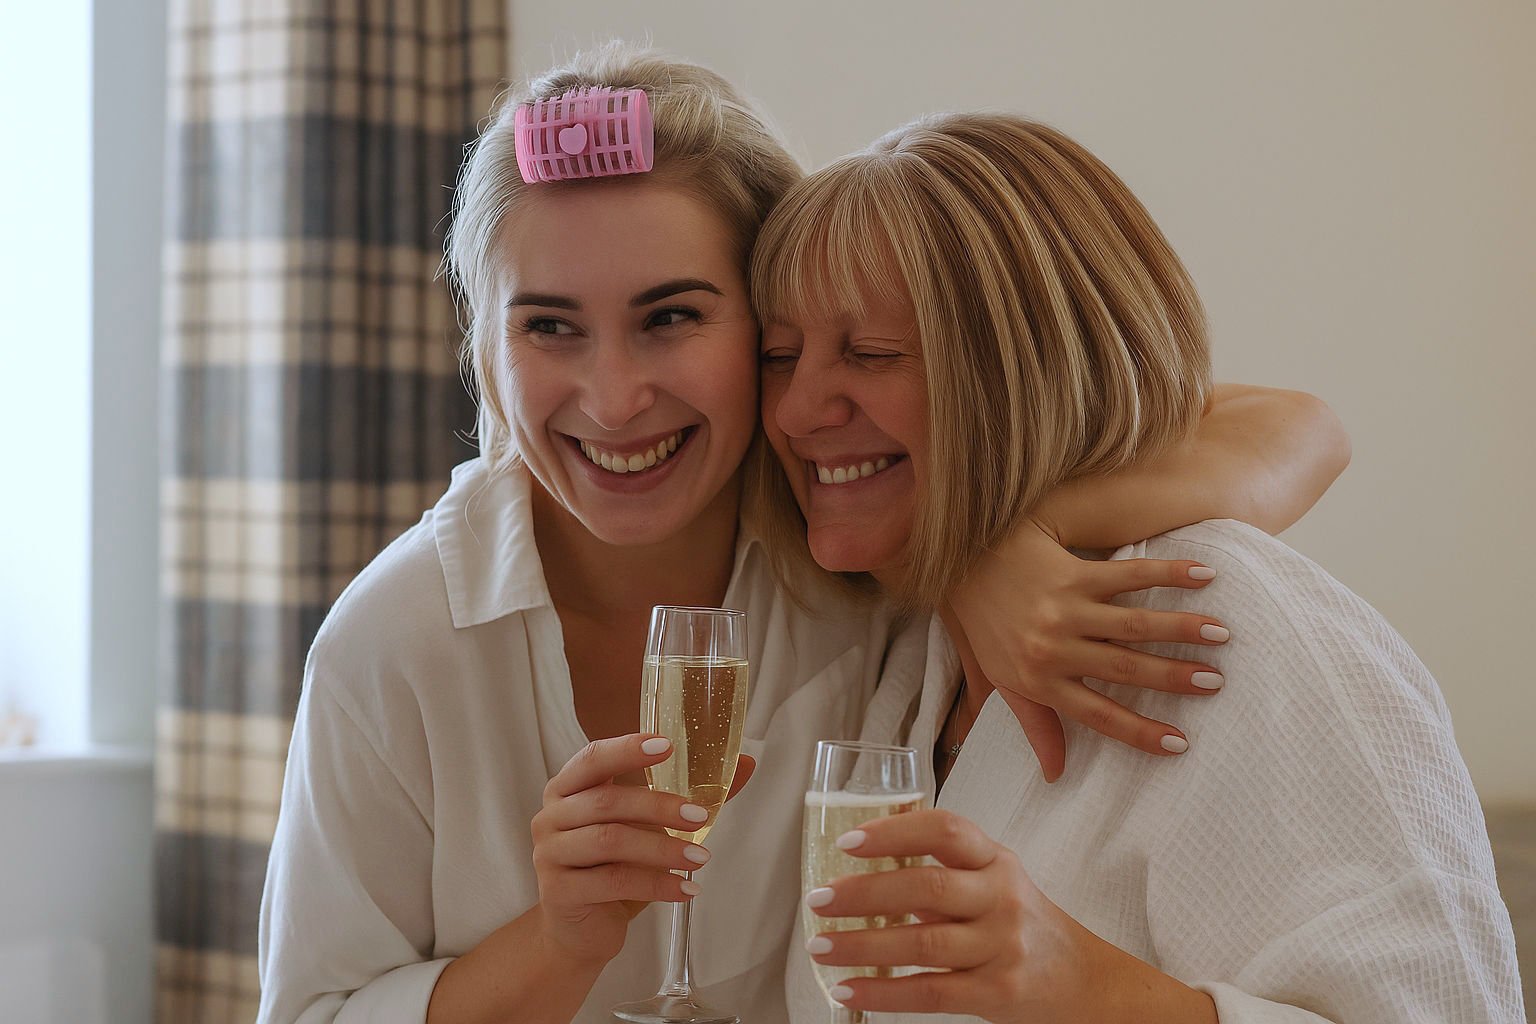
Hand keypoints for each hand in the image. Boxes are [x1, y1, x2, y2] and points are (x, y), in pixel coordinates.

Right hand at [530, 734, 754, 965]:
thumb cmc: (613, 868)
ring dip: (662, 849)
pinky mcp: (558, 891)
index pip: (593, 758)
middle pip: (607, 802)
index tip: (666, 746)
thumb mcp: (647, 828)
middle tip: (702, 817)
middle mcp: (551, 816)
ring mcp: (550, 854)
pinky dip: (656, 885)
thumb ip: (689, 796)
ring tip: (701, 859)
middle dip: (659, 806)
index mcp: (568, 788)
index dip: (626, 749)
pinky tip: (685, 890)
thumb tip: (745, 765)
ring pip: (611, 841)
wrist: (579, 931)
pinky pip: (613, 882)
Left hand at [804, 809, 1214, 1023]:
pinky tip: (848, 990)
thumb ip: (941, 866)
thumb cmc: (1022, 921)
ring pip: (923, 944)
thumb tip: (863, 858)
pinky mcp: (999, 992)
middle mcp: (1001, 897)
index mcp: (994, 859)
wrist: (1084, 979)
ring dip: (862, 946)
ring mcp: (1002, 946)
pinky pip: (931, 993)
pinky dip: (884, 993)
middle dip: (865, 894)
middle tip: (819, 899)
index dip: (895, 831)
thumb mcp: (993, 878)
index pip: (945, 830)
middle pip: (927, 887)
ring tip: (821, 946)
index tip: (848, 841)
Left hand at [948, 515, 1229, 779]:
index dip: (1139, 731)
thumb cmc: (987, 627)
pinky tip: (1204, 575)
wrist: (963, 563)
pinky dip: (1167, 574)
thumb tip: (1055, 774)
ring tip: (1221, 634)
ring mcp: (1064, 608)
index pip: (1097, 714)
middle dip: (1173, 677)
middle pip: (1124, 668)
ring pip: (1132, 623)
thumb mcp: (1004, 680)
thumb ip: (1035, 724)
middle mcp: (1052, 647)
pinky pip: (1127, 575)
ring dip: (1181, 628)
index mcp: (1038, 680)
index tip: (1180, 744)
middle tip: (1216, 682)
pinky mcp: (1072, 571)